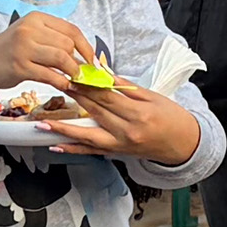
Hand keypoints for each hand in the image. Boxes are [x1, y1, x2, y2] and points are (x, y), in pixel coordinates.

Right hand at [0, 13, 93, 96]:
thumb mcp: (31, 35)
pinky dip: (61, 82)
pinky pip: (50, 75)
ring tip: (72, 78)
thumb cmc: (10, 50)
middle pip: (68, 44)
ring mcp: (24, 48)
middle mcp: (30, 30)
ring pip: (61, 58)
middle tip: (81, 72)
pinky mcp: (20, 67)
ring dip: (72, 72)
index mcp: (36, 19)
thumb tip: (83, 55)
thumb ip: (53, 40)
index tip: (92, 59)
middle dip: (78, 61)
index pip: (71, 30)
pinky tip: (63, 85)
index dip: (86, 46)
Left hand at [39, 79, 202, 166]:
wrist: (183, 144)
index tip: (71, 74)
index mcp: (138, 113)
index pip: (107, 96)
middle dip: (73, 98)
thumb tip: (103, 72)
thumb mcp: (152, 97)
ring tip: (43, 124)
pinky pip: (91, 152)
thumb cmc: (171, 117)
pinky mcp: (117, 153)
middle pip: (95, 112)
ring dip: (64, 130)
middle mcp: (126, 131)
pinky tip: (56, 145)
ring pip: (88, 136)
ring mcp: (120, 145)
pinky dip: (73, 149)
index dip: (88, 86)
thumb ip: (126, 87)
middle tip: (55, 86)